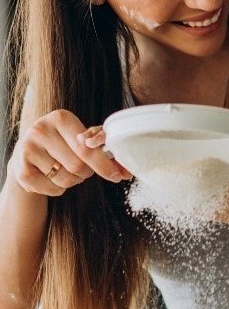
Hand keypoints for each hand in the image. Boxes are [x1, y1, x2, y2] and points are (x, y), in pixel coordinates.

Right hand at [8, 110, 131, 196]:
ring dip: (72, 182)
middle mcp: (41, 129)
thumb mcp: (80, 141)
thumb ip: (104, 153)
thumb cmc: (63, 146)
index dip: (104, 165)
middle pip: (78, 166)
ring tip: (64, 171)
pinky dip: (58, 190)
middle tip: (82, 170)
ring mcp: (28, 148)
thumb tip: (128, 171)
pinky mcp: (21, 169)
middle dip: (86, 173)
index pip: (87, 147)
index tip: (117, 176)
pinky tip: (50, 178)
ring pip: (66, 179)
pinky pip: (52, 189)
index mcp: (60, 118)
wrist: (26, 155)